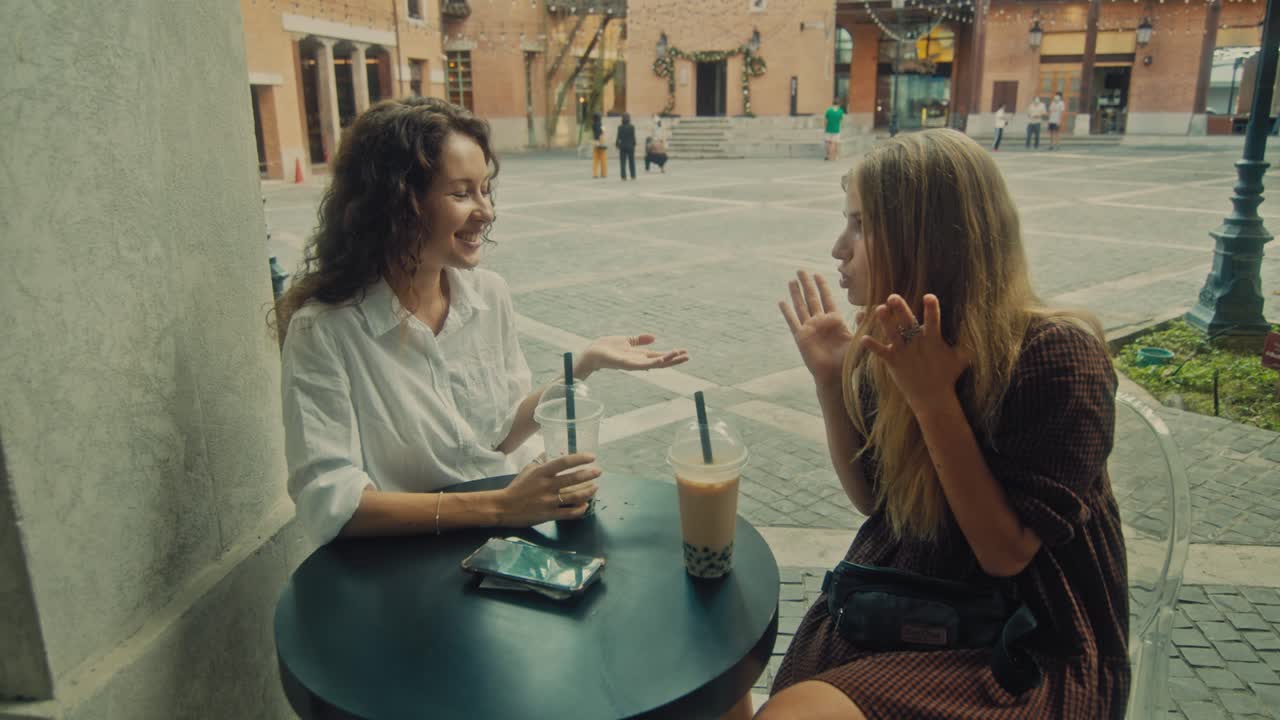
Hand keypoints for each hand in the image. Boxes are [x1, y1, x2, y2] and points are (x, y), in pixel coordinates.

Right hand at [497, 453, 600, 525]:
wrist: (504, 507)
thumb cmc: (517, 487)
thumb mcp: (528, 469)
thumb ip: (542, 460)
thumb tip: (554, 451)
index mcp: (541, 472)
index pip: (563, 462)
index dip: (579, 458)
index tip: (592, 457)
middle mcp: (546, 486)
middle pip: (572, 479)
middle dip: (589, 474)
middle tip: (598, 471)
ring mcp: (548, 501)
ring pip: (574, 496)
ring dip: (588, 492)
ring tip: (595, 488)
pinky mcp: (548, 515)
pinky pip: (569, 513)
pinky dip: (580, 510)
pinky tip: (585, 506)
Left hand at [577, 335, 688, 378]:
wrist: (592, 353)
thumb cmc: (606, 347)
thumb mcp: (627, 340)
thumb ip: (639, 340)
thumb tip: (654, 337)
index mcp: (639, 356)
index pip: (659, 356)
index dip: (672, 355)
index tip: (684, 352)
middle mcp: (638, 362)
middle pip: (661, 362)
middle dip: (674, 359)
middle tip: (688, 356)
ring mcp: (633, 364)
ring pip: (655, 364)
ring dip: (668, 360)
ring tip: (680, 356)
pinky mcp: (626, 364)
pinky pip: (642, 365)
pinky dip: (653, 363)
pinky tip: (662, 359)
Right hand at [779, 271, 854, 386]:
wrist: (835, 376)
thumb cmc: (848, 362)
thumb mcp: (859, 341)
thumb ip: (863, 327)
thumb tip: (866, 312)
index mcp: (835, 321)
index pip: (827, 298)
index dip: (822, 286)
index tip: (818, 274)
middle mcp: (820, 322)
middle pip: (811, 298)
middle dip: (806, 283)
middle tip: (801, 269)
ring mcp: (809, 328)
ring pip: (801, 306)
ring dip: (796, 293)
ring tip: (791, 281)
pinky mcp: (801, 337)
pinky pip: (792, 321)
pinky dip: (787, 311)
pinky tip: (781, 302)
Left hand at [860, 294, 971, 414]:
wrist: (933, 399)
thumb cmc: (947, 378)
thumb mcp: (960, 360)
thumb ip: (965, 346)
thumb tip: (978, 335)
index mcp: (933, 340)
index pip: (934, 321)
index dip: (932, 309)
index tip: (929, 296)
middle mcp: (917, 344)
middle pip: (908, 323)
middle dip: (901, 309)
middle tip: (892, 297)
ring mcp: (904, 353)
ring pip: (892, 334)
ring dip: (885, 322)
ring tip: (879, 309)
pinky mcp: (894, 362)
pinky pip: (881, 353)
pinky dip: (872, 346)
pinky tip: (862, 338)